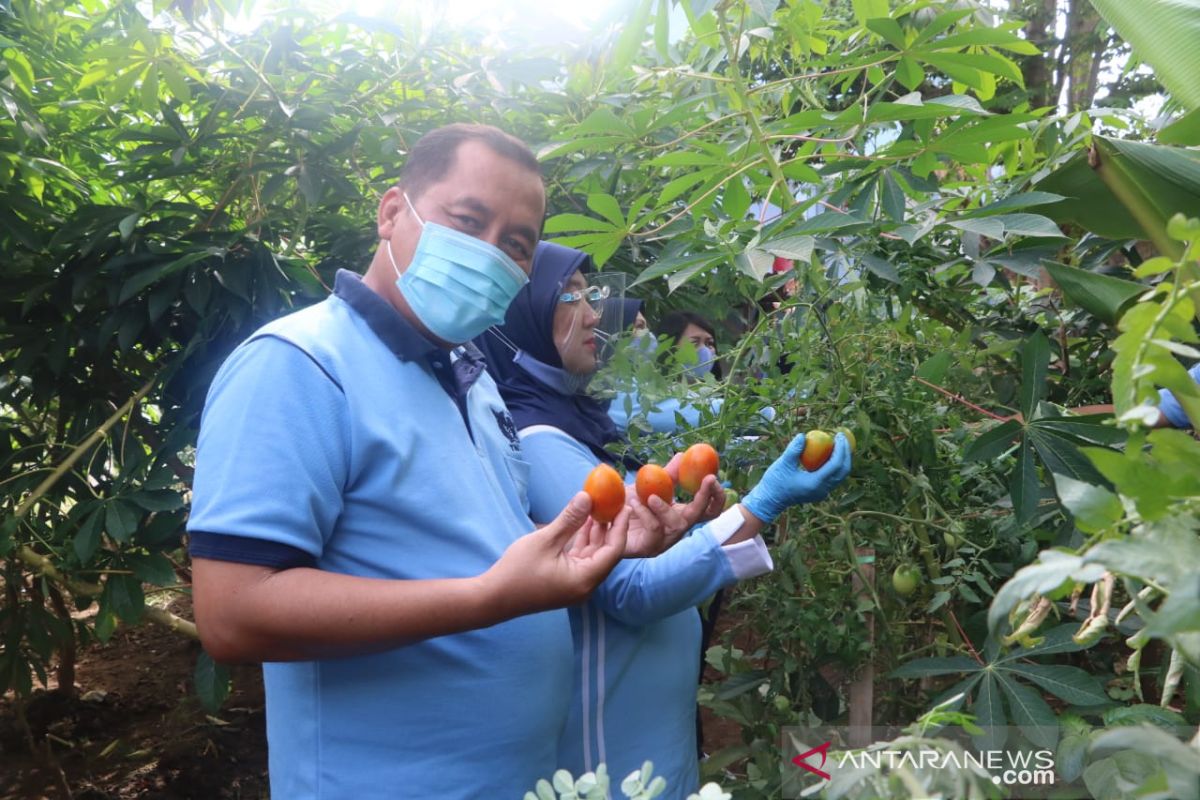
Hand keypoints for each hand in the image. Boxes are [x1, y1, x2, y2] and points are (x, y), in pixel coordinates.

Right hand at [486, 492, 628, 612]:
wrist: (493, 598)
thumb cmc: (518, 570)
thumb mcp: (545, 540)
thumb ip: (569, 519)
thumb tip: (587, 496)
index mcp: (585, 579)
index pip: (614, 550)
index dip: (621, 526)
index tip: (625, 506)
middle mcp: (586, 586)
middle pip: (606, 553)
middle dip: (610, 528)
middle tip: (613, 503)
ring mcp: (576, 586)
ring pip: (593, 555)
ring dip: (595, 533)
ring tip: (598, 508)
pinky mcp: (566, 583)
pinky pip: (581, 560)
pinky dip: (582, 542)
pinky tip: (582, 523)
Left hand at [619, 454, 725, 556]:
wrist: (603, 519)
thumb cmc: (629, 504)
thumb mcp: (650, 486)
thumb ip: (668, 475)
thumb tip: (682, 455)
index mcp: (681, 514)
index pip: (710, 509)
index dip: (716, 495)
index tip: (713, 476)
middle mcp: (677, 529)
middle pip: (702, 515)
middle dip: (706, 496)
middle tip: (707, 479)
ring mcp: (664, 541)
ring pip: (678, 524)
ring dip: (664, 506)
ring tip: (648, 495)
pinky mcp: (647, 548)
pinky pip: (654, 530)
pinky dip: (645, 513)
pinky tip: (632, 503)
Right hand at [742, 432, 851, 523]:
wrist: (770, 500)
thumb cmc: (775, 482)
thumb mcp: (783, 463)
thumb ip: (794, 449)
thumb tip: (803, 435)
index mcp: (815, 483)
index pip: (836, 465)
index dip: (841, 448)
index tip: (839, 435)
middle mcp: (822, 490)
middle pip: (843, 471)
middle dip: (846, 453)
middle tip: (842, 437)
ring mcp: (822, 493)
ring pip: (840, 475)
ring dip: (842, 460)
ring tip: (839, 444)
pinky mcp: (819, 492)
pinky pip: (833, 478)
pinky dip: (835, 465)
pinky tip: (829, 454)